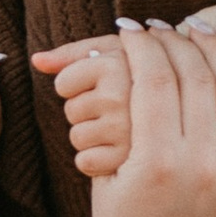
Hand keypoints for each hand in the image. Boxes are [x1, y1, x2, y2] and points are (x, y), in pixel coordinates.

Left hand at [32, 32, 131, 179]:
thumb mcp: (110, 56)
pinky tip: (117, 152)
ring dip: (91, 136)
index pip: (63, 82)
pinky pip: (85, 162)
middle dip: (85, 112)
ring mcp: (130, 128)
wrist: (179, 124)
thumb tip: (36, 60)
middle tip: (116, 110)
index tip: (103, 85)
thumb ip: (71, 55)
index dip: (75, 85)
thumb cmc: (135, 83)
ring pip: (77, 136)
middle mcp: (128, 94)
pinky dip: (95, 161)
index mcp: (124, 62)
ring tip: (119, 130)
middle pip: (70, 110)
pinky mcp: (130, 160)